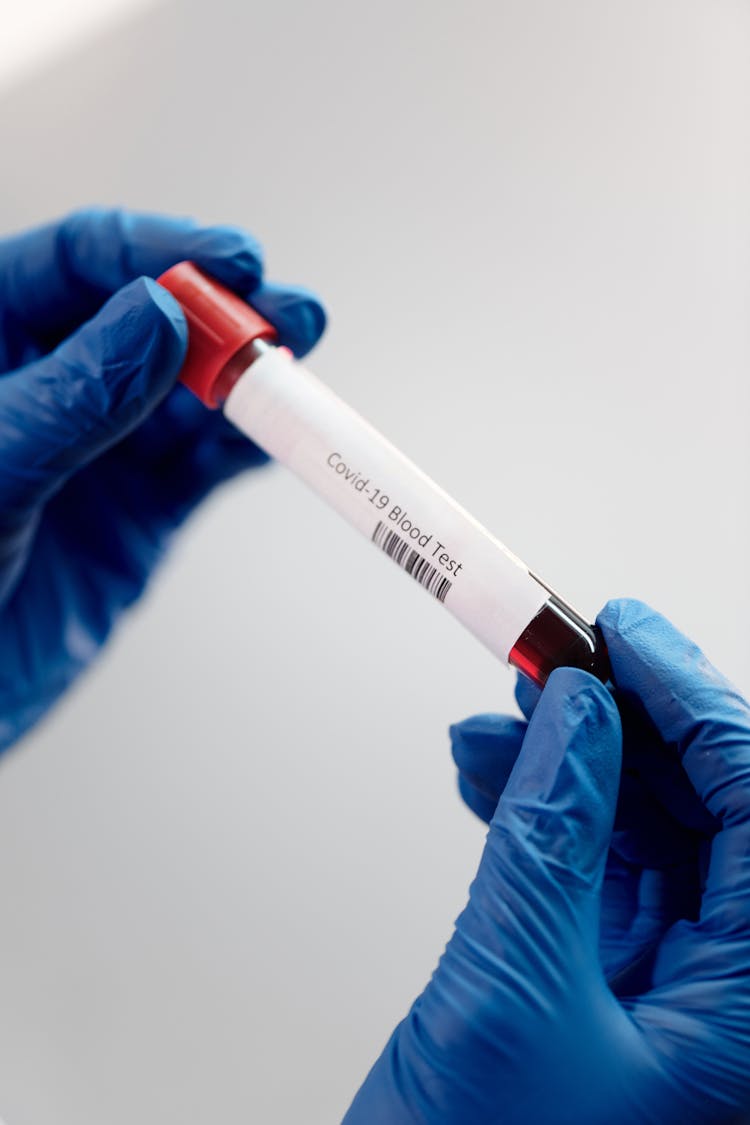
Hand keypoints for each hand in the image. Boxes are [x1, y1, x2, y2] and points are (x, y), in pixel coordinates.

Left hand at [0, 208, 324, 751]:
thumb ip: (73, 396)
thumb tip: (158, 315)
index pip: (77, 264)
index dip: (160, 252)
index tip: (233, 258)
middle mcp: (49, 390)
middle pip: (151, 322)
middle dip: (224, 315)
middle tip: (287, 318)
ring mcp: (96, 453)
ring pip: (188, 397)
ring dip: (250, 383)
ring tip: (300, 377)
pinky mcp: (135, 518)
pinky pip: (202, 468)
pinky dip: (247, 450)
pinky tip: (285, 435)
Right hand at [345, 600, 749, 1123]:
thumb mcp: (516, 993)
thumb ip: (552, 837)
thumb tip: (579, 714)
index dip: (696, 706)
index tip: (626, 634)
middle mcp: (730, 1001)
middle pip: (707, 815)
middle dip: (622, 727)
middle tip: (554, 660)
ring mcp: (670, 998)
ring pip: (644, 834)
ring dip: (568, 765)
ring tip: (500, 716)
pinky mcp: (606, 993)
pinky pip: (591, 870)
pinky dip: (538, 814)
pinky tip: (488, 772)